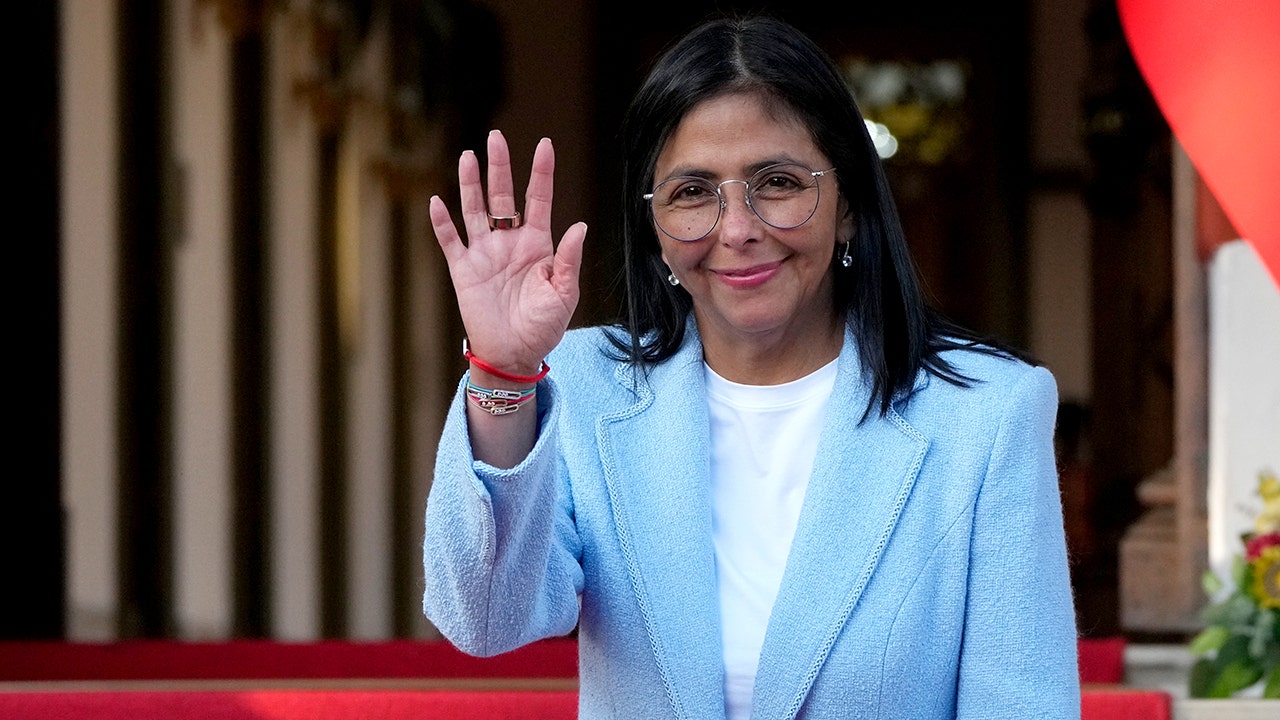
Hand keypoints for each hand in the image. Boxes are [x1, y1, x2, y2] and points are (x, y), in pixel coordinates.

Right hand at [430, 131, 586, 375]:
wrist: (515, 355)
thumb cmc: (544, 327)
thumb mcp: (564, 294)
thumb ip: (568, 259)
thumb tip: (579, 226)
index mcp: (537, 244)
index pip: (539, 199)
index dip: (541, 172)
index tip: (544, 144)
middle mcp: (509, 242)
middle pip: (502, 195)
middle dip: (500, 166)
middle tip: (495, 137)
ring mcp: (484, 254)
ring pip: (474, 210)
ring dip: (470, 184)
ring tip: (467, 156)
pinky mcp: (463, 270)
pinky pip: (450, 241)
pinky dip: (442, 222)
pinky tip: (436, 201)